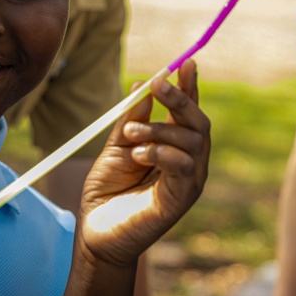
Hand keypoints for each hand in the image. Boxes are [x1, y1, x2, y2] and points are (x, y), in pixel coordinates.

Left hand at [77, 58, 209, 269]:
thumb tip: (142, 84)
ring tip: (130, 133)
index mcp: (175, 146)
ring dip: (160, 129)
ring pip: (193, 141)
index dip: (190, 87)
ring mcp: (189, 181)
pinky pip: (184, 166)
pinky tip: (139, 154)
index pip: (188, 111)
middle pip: (199, 122)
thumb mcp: (117, 146)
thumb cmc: (107, 191)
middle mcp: (189, 161)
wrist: (96, 233)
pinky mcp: (183, 199)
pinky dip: (161, 152)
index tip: (185, 62)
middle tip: (158, 84)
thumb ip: (132, 119)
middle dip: (181, 98)